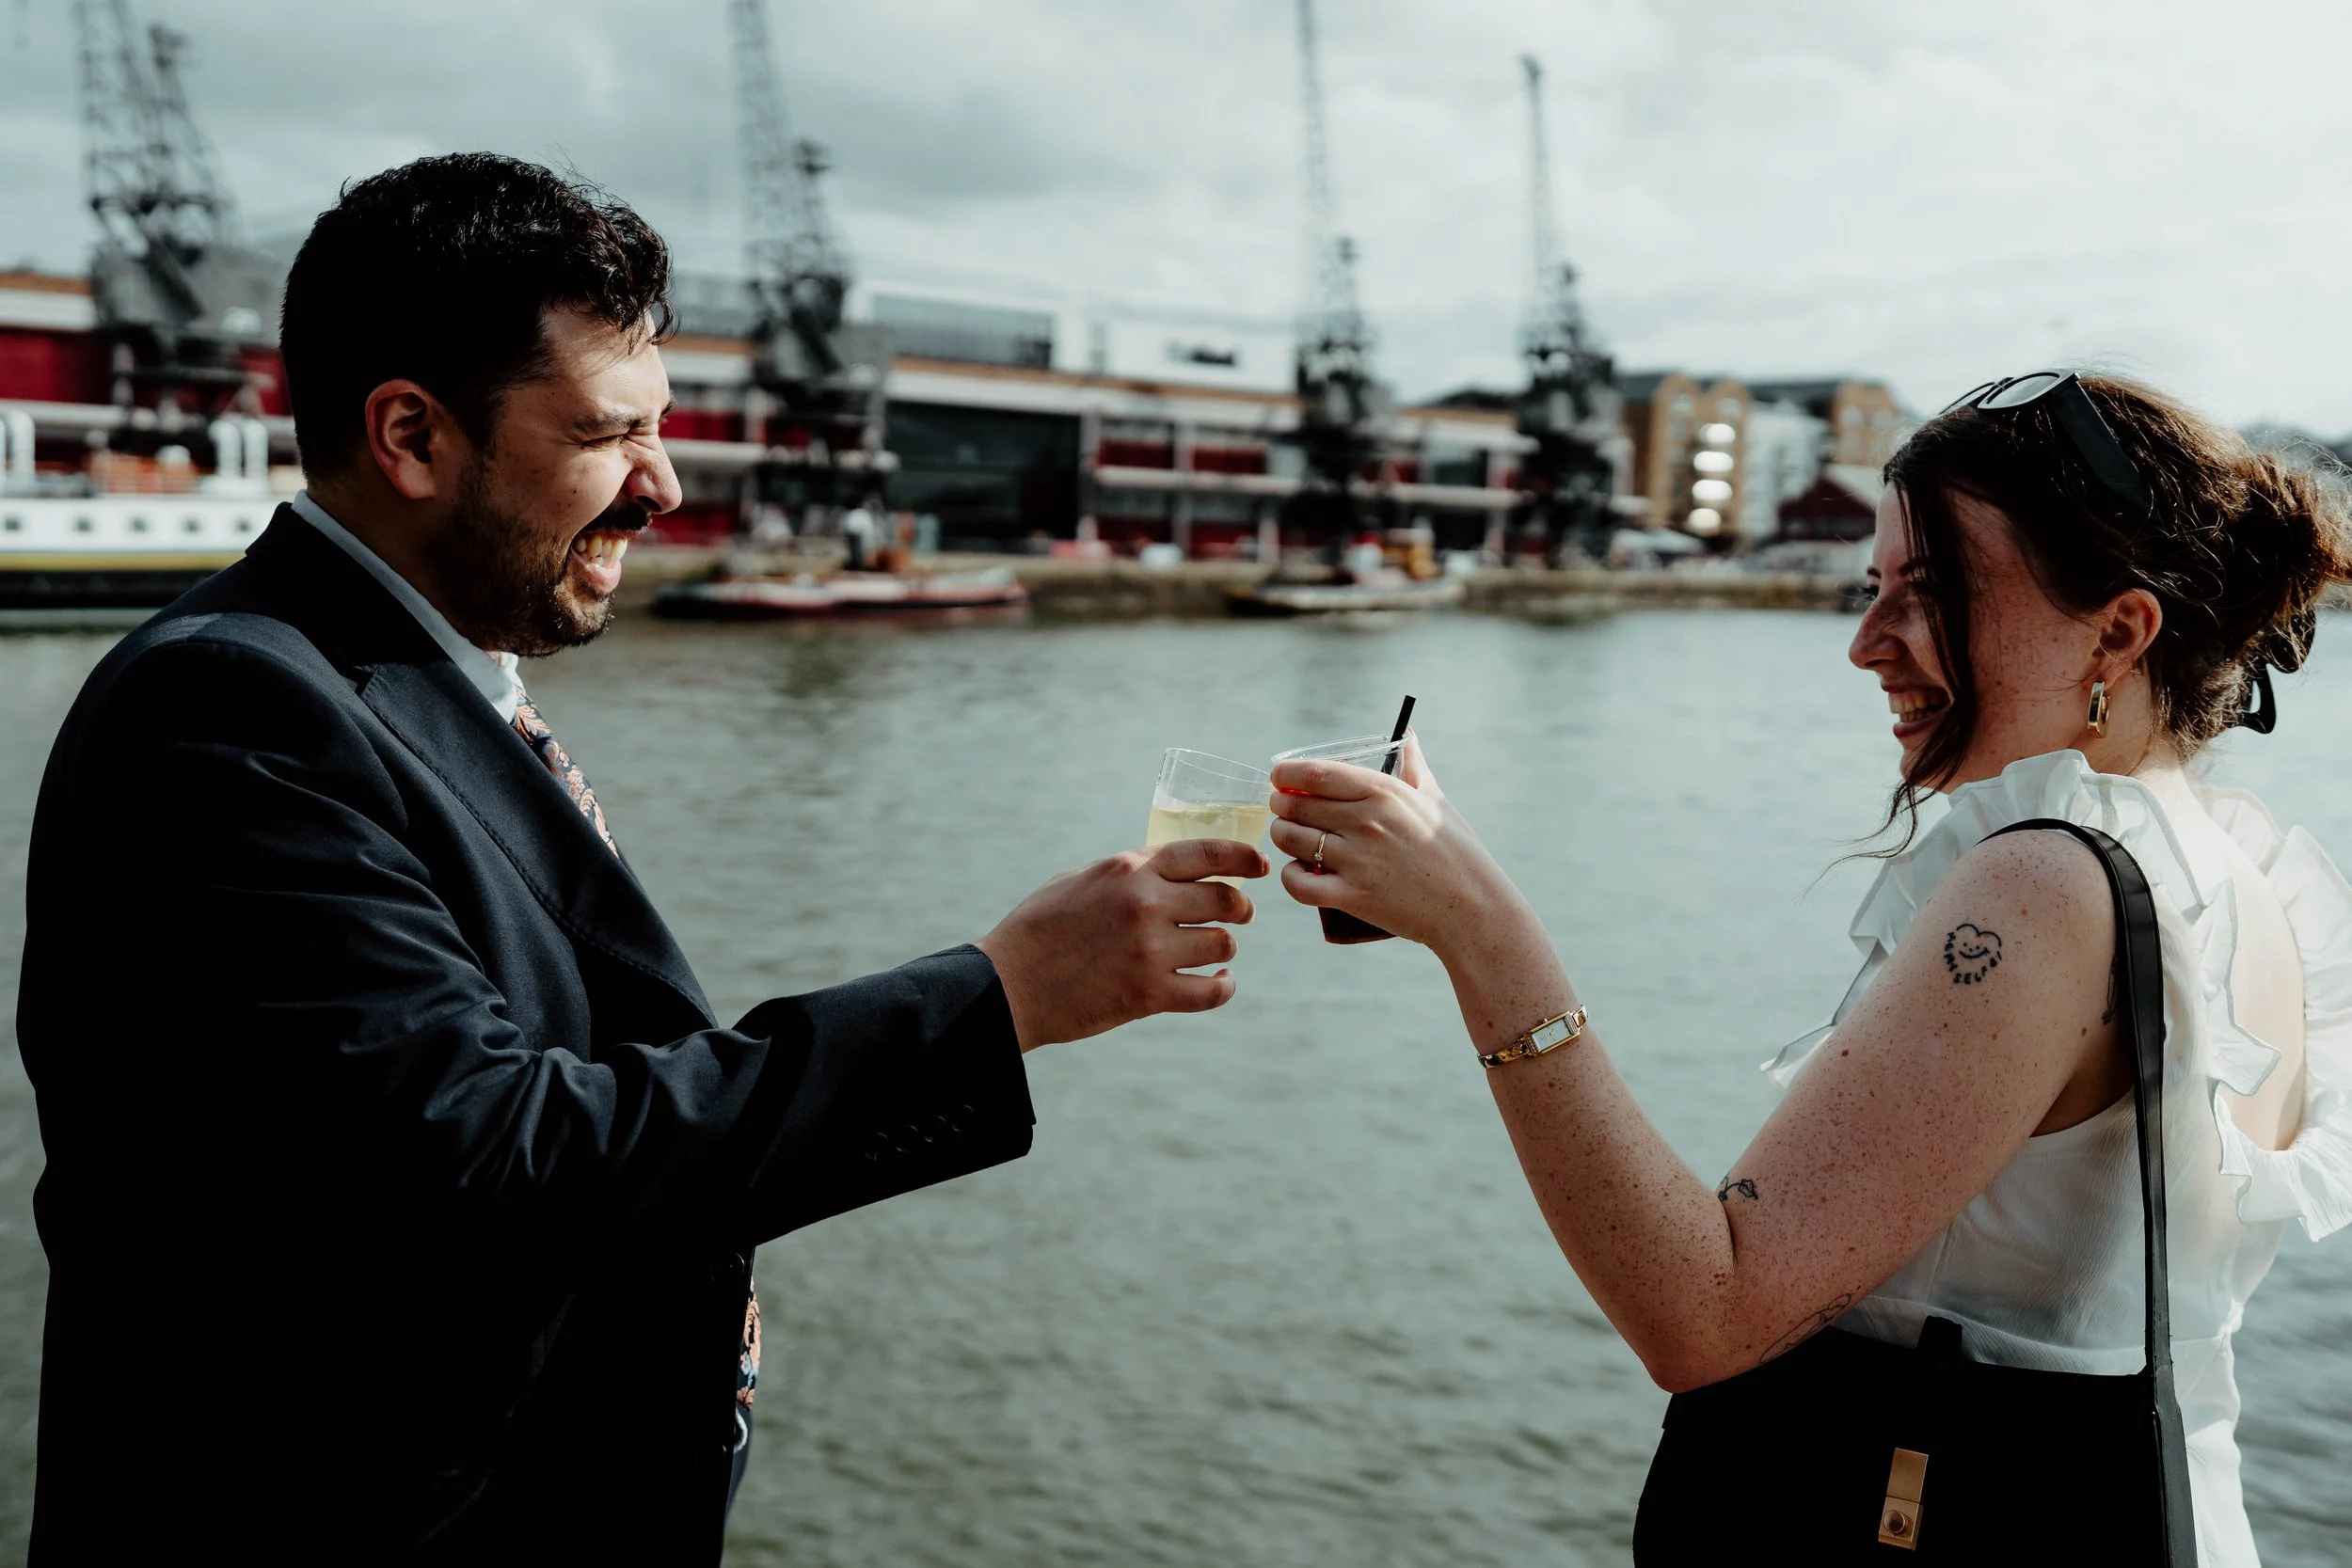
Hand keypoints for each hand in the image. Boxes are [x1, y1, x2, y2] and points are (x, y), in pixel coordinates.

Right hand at [977, 838, 1266, 1049]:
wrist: (1007, 983)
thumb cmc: (1039, 928)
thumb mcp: (1082, 879)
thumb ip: (1129, 871)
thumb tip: (1172, 868)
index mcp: (1129, 869)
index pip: (1206, 853)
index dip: (1243, 858)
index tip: (1259, 866)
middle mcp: (1145, 904)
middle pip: (1224, 900)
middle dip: (1240, 908)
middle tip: (1240, 916)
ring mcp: (1149, 950)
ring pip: (1221, 944)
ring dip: (1223, 949)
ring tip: (1214, 954)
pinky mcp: (1149, 994)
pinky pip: (1210, 990)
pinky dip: (1222, 987)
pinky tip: (1219, 983)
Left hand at [1266, 735, 1531, 959]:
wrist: (1472, 907)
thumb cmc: (1455, 850)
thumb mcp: (1435, 800)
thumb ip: (1414, 765)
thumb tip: (1409, 734)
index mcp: (1384, 792)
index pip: (1317, 772)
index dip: (1288, 774)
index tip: (1280, 778)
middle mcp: (1366, 821)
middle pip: (1296, 804)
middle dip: (1282, 805)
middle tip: (1283, 809)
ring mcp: (1357, 859)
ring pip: (1291, 840)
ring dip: (1283, 837)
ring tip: (1290, 838)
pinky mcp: (1353, 896)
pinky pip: (1298, 884)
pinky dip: (1291, 877)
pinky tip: (1299, 873)